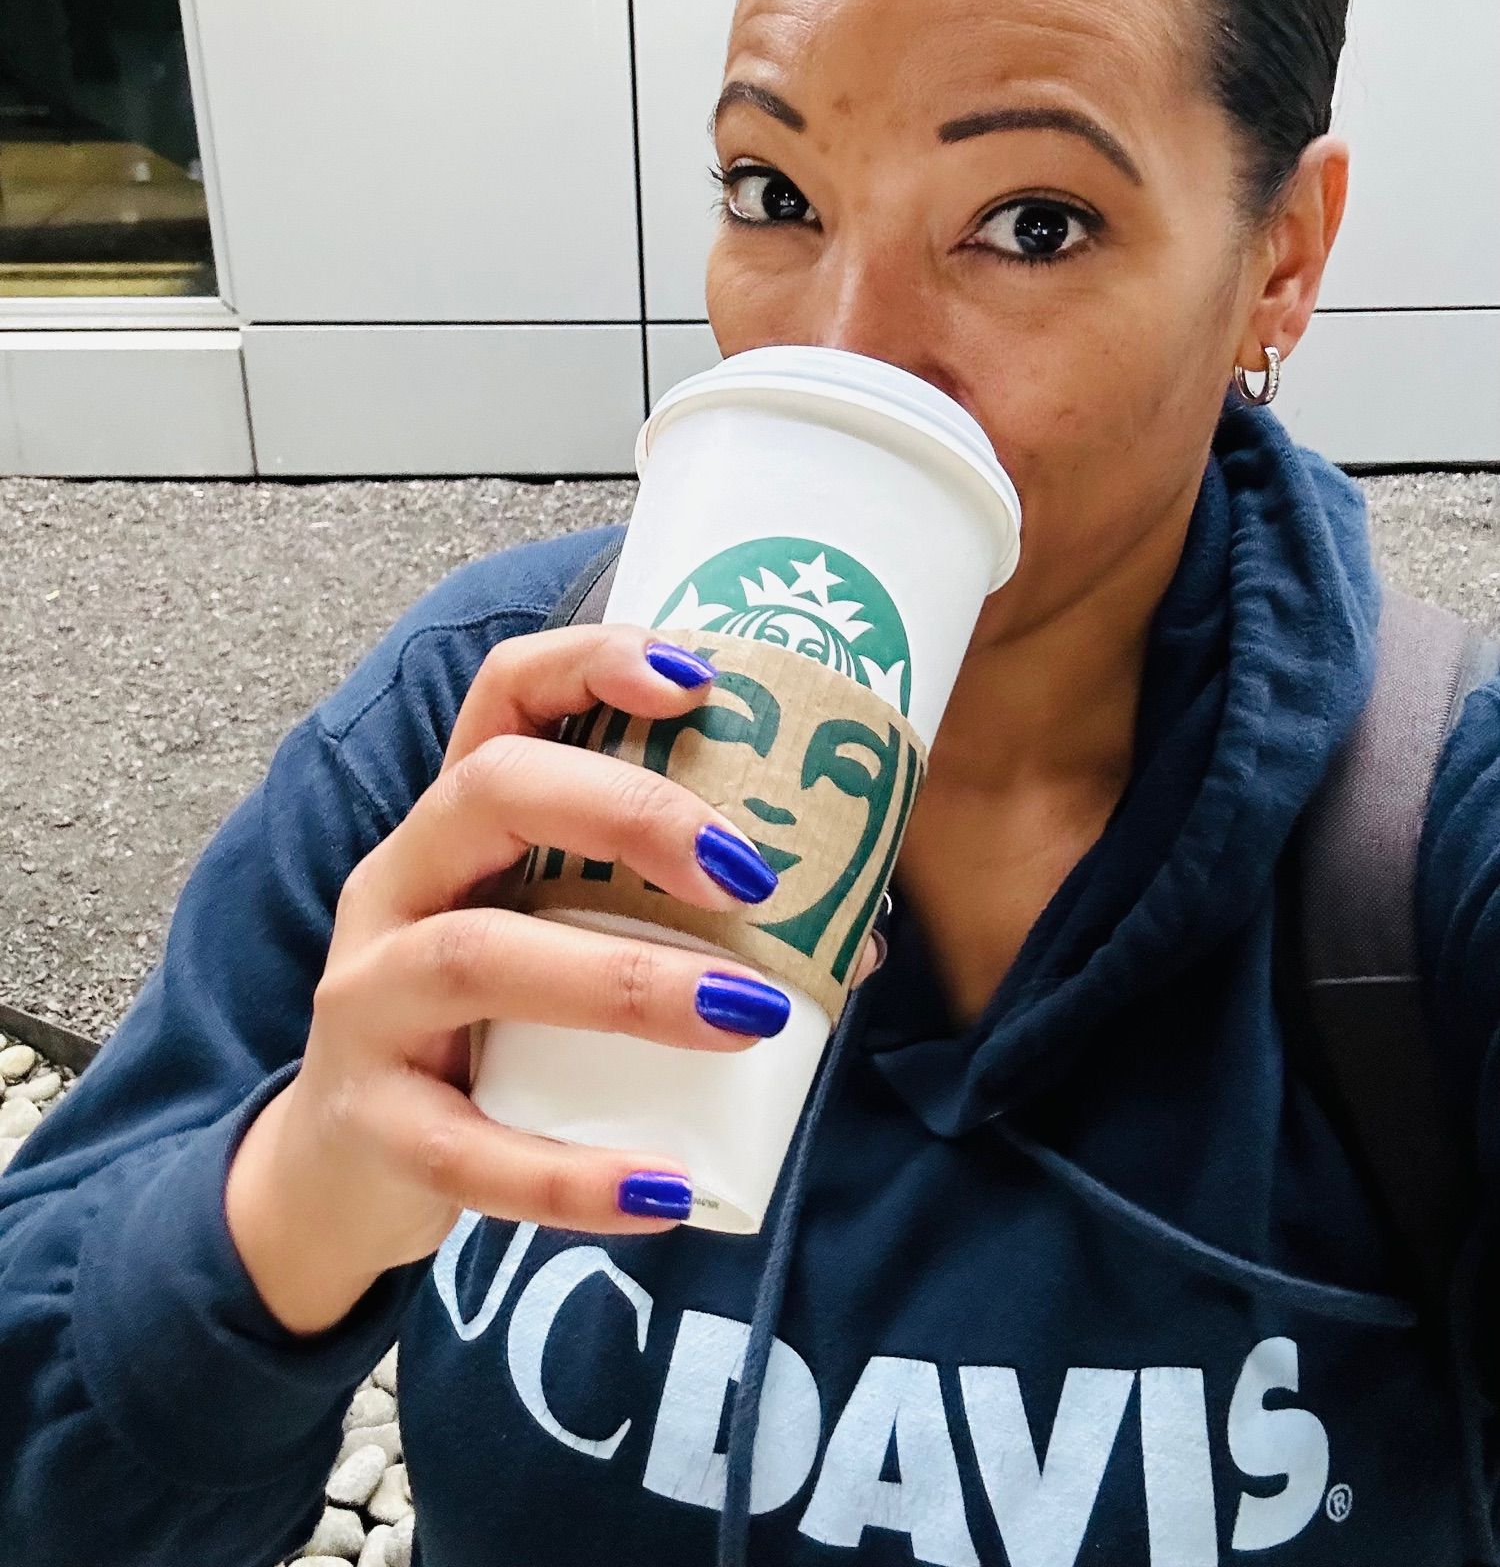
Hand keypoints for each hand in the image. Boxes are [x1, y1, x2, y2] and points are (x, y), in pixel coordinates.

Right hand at [225, 622, 880, 1327]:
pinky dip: (572, 1174)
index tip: (703, 680)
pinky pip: (467, 1149)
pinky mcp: (372, 1125)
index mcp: (458, 824)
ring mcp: (369, 1001)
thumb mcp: (560, 946)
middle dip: (628, 810)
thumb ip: (677, 922)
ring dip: (627, 982)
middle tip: (749, 873)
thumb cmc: (490, 1032)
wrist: (344, 1176)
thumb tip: (858, 931)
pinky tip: (667, 1188)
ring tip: (750, 1015)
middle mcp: (400, 885)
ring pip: (479, 960)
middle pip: (488, 790)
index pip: (504, 697)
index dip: (593, 664)